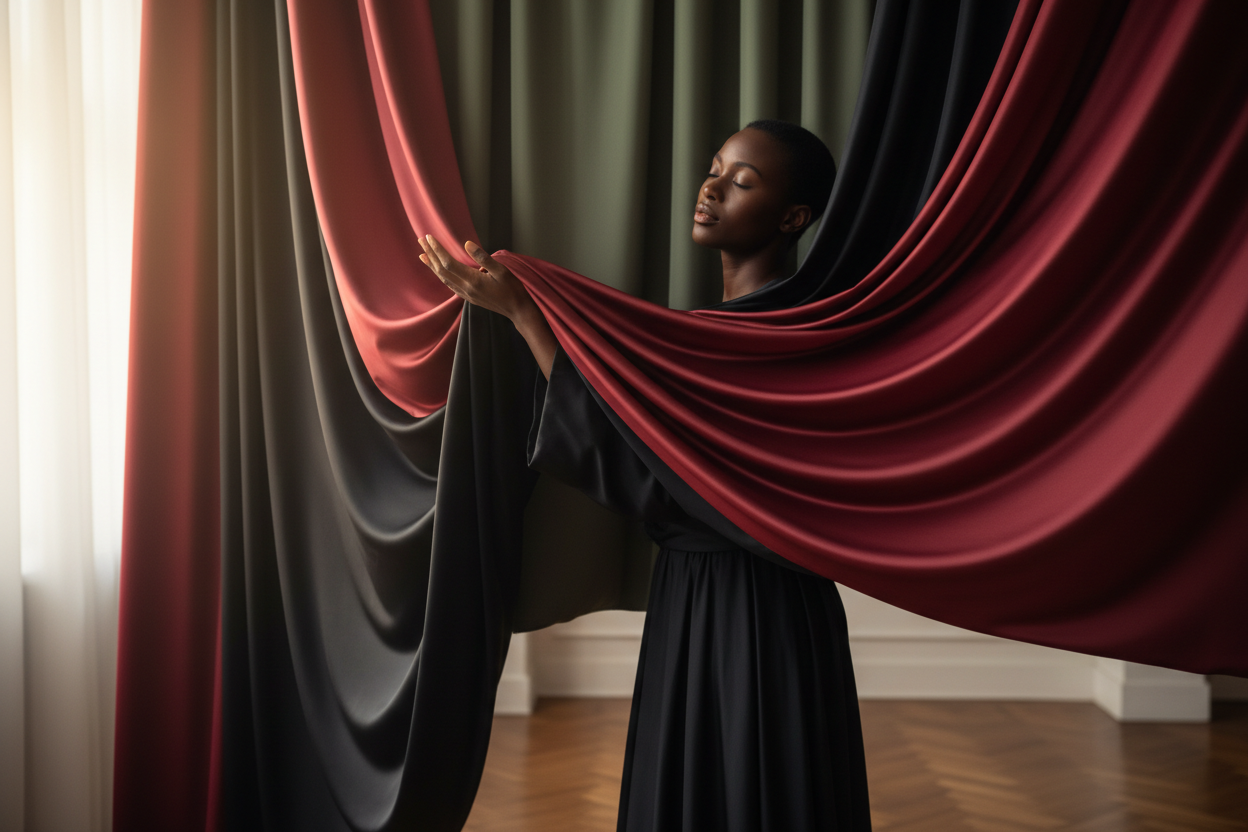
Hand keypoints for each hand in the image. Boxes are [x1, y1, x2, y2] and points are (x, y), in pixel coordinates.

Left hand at [419, 235, 536, 324]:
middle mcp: (465, 289)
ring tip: (422, 254)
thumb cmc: (512, 289)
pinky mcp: (468, 297)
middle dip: (430, 254)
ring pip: (443, 278)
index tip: (429, 237)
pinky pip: (449, 284)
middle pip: (442, 270)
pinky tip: (437, 270)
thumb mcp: (501, 270)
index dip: (437, 250)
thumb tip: (467, 244)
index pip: (448, 263)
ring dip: (432, 265)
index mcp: (472, 281)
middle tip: (420, 240)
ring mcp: (465, 294)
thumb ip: (483, 257)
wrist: (517, 310)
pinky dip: (440, 275)